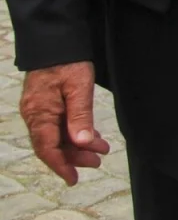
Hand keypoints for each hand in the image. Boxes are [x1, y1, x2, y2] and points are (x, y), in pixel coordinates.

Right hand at [19, 63, 109, 184]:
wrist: (55, 40)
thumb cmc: (68, 62)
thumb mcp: (79, 88)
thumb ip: (80, 116)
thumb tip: (81, 143)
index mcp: (40, 114)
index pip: (47, 148)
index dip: (61, 165)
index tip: (73, 179)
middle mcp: (35, 115)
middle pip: (52, 145)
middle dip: (75, 156)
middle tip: (98, 160)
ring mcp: (38, 109)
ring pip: (56, 136)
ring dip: (77, 145)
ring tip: (100, 149)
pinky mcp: (45, 103)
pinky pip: (57, 125)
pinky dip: (73, 132)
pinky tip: (89, 135)